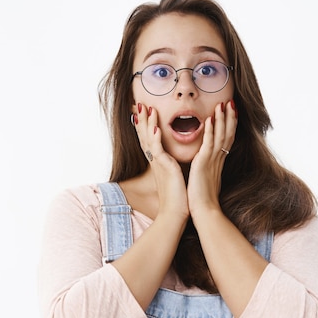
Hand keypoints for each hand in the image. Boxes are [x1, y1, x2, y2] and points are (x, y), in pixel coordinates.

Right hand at [133, 103, 188, 218]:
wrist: (175, 212)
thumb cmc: (177, 196)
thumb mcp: (175, 175)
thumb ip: (173, 164)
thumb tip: (177, 159)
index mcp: (159, 162)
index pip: (150, 139)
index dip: (146, 125)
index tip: (145, 112)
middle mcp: (156, 161)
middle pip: (145, 136)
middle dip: (142, 120)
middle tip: (139, 105)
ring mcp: (158, 164)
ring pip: (149, 140)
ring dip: (147, 123)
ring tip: (146, 109)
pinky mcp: (164, 169)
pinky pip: (157, 151)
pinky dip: (155, 139)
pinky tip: (156, 129)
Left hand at [187, 99, 236, 216]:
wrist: (203, 210)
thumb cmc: (203, 198)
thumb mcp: (206, 178)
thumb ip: (207, 168)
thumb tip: (206, 164)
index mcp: (218, 161)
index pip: (227, 138)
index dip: (230, 124)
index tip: (231, 111)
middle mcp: (218, 159)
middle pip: (228, 133)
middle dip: (229, 117)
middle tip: (230, 102)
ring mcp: (213, 160)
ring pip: (221, 135)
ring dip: (222, 118)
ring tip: (222, 104)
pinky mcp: (204, 163)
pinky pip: (209, 143)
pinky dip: (211, 130)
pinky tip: (210, 119)